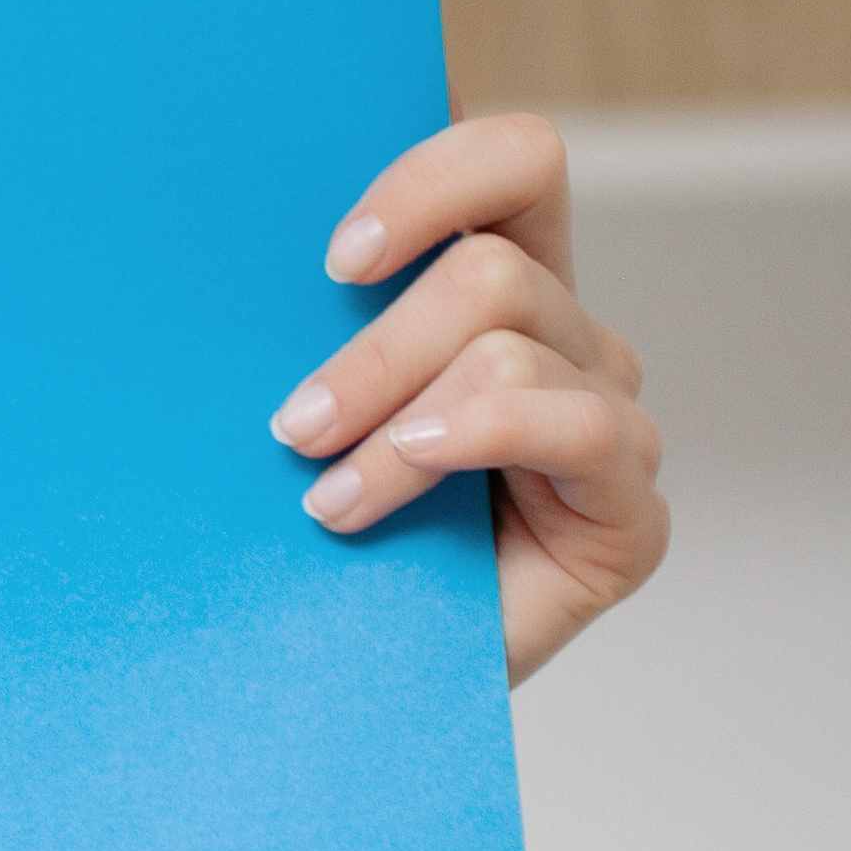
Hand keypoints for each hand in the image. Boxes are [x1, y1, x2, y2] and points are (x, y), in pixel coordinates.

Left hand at [279, 110, 668, 681]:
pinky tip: (397, 482)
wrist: (329, 684)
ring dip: (395, 424)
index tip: (333, 260)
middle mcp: (567, 343)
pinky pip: (582, 429)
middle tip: (290, 429)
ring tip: (327, 502)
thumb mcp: (300, 407)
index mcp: (499, 289)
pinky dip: (474, 443)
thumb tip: (221, 249)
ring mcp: (607, 424)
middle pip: (493, 272)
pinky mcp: (628, 513)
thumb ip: (308, 324)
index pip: (517, 165)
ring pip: (510, 350)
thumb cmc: (301, 536)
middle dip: (371, 351)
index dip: (434, 180)